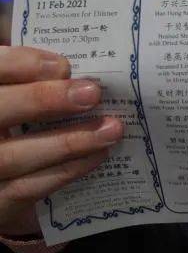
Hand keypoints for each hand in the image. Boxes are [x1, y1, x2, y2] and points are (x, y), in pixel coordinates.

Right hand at [0, 46, 122, 236]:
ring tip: (112, 129)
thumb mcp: (21, 93)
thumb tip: (73, 64)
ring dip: (68, 142)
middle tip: (92, 93)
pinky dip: (66, 171)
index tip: (62, 65)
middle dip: (43, 100)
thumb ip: (34, 77)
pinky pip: (27, 188)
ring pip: (13, 155)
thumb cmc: (19, 118)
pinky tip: (99, 155)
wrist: (6, 175)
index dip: (20, 64)